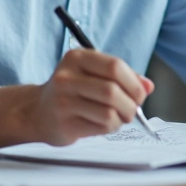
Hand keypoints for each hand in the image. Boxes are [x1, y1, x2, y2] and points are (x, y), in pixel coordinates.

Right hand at [33, 48, 153, 145]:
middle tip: (133, 110)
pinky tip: (103, 124)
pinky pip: (100, 127)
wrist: (37, 111)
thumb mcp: (93, 74)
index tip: (140, 93)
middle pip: (112, 91)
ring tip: (118, 117)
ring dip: (121, 118)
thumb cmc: (72, 91)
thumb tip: (148, 86)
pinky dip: (110, 128)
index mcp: (77, 57)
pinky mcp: (64, 123)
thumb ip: (122, 77)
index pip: (114, 66)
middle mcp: (67, 77)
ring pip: (108, 112)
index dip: (134, 82)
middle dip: (131, 104)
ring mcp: (63, 101)